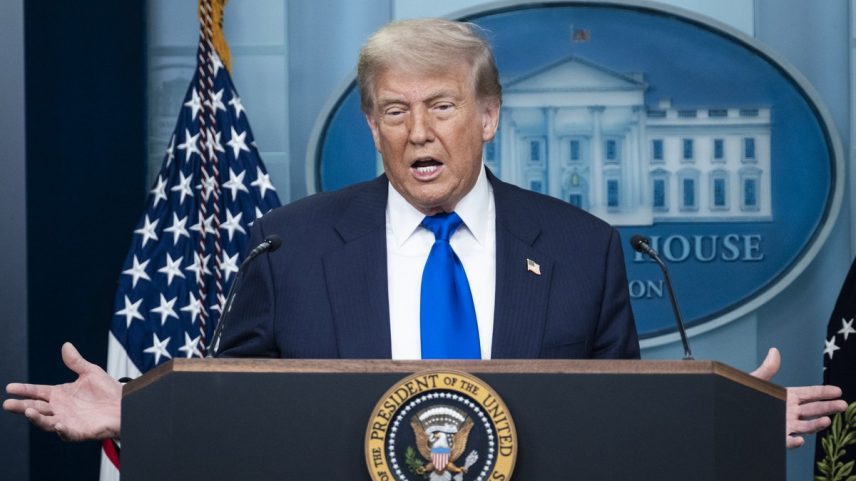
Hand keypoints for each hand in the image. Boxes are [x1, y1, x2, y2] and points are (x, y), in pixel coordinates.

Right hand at [3, 342, 121, 440]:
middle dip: (21, 406)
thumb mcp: (90, 372)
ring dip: (36, 418)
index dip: (24, 389)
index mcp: (60, 394)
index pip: (37, 392)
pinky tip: (58, 423)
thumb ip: (76, 362)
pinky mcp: (77, 431)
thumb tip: (66, 345)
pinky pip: (65, 432)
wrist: (125, 405)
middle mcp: (60, 408)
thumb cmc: (108, 390)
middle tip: (8, 404)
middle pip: (36, 408)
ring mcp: (66, 421)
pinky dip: (60, 429)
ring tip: (27, 411)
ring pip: (45, 421)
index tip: (10, 387)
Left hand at [750, 347, 847, 447]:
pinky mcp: (775, 436)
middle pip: (813, 410)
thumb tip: (774, 351)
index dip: (824, 393)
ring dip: (816, 424)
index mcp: (786, 396)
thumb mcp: (756, 381)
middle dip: (828, 407)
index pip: (809, 394)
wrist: (730, 412)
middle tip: (843, 405)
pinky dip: (793, 442)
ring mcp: (784, 424)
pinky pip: (786, 441)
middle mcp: (788, 411)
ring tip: (826, 420)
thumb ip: (767, 369)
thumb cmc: (743, 395)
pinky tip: (799, 440)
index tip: (838, 391)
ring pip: (805, 426)